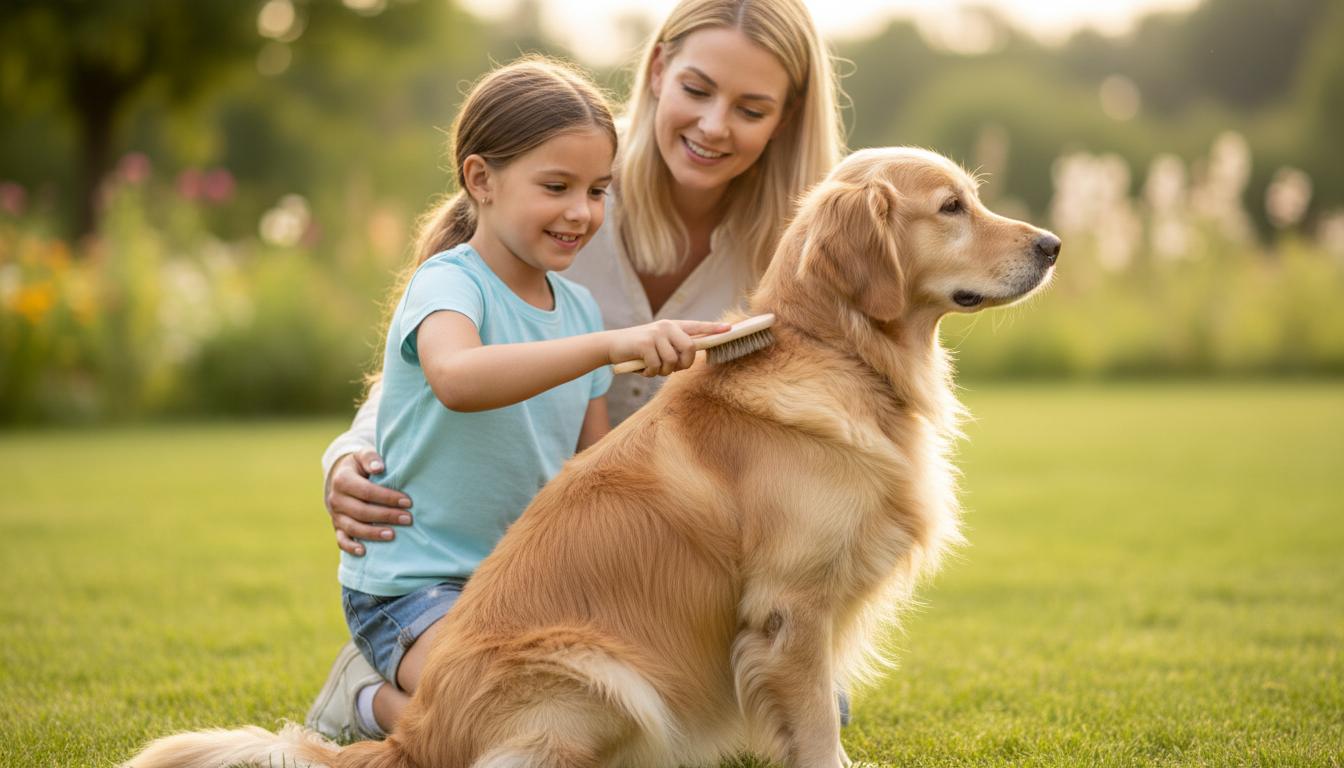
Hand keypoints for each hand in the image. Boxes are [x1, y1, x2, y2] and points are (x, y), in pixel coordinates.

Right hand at [325, 450, 412, 555]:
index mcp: (342, 480)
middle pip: (362, 511)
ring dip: (373, 533)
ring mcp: (336, 515)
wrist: (340, 476)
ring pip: (353, 527)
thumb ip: (371, 458)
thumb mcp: (362, 456)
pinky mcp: (337, 526)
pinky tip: (364, 552)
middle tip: (408, 519)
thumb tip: (379, 468)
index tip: (408, 501)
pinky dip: (351, 547)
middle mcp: (336, 499)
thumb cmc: (359, 466)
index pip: (367, 491)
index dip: (388, 498)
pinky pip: (341, 540)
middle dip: (387, 516)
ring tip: (393, 535)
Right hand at [607, 319, 729, 377]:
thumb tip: (690, 358)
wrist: (613, 346)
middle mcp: (666, 326)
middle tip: (672, 369)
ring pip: (672, 361)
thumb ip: (675, 349)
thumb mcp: (659, 346)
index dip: (713, 329)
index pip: (698, 326)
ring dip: (662, 372)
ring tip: (652, 368)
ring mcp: (656, 334)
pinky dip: (650, 373)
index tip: (729, 329)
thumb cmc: (640, 351)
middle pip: (689, 348)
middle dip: (683, 364)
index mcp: (673, 326)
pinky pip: (657, 366)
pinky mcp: (645, 344)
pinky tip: (642, 369)